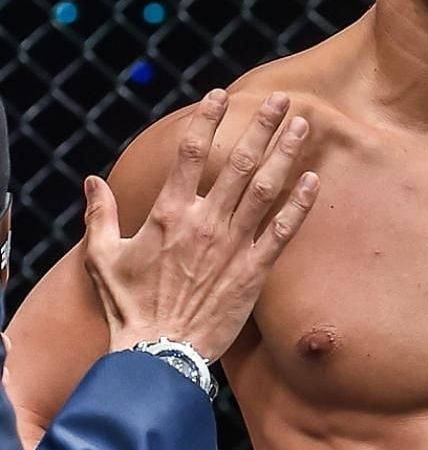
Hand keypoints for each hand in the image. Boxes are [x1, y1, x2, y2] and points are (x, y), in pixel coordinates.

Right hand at [83, 89, 317, 359]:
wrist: (159, 353)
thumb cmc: (130, 307)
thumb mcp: (103, 257)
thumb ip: (99, 215)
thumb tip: (92, 181)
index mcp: (168, 213)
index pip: (190, 153)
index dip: (206, 120)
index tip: (220, 96)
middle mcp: (205, 222)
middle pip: (238, 162)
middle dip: (260, 126)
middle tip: (280, 98)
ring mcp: (233, 245)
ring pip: (266, 189)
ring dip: (286, 154)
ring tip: (302, 125)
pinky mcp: (255, 270)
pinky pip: (282, 231)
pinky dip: (300, 205)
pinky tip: (315, 180)